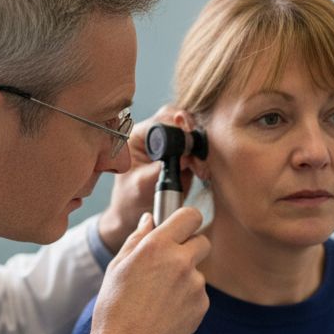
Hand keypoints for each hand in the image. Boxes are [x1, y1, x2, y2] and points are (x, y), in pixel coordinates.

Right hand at [74, 207, 210, 333]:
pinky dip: (186, 299)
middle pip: (202, 241)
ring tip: (158, 298)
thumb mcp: (117, 267)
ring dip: (184, 278)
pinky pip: (198, 294)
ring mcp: (195, 284)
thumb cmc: (115, 307)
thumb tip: (150, 220)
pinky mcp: (202, 305)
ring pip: (197, 271)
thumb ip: (137, 239)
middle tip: (169, 264)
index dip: (185, 220)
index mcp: (157, 246)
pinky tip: (166, 312)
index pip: (190, 215)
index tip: (181, 228)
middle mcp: (180, 261)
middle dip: (190, 248)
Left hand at [96, 105, 194, 253]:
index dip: (177, 127)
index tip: (188, 139)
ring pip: (191, 131)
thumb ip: (160, 170)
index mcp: (137, 135)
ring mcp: (169, 142)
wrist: (134, 214)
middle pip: (179, 118)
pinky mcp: (182, 154)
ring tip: (201, 170)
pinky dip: (202, 158)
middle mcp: (153, 134)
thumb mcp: (141, 186)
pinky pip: (197, 147)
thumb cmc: (130, 200)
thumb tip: (184, 157)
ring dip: (199, 148)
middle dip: (191, 134)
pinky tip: (203, 173)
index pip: (161, 120)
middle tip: (197, 156)